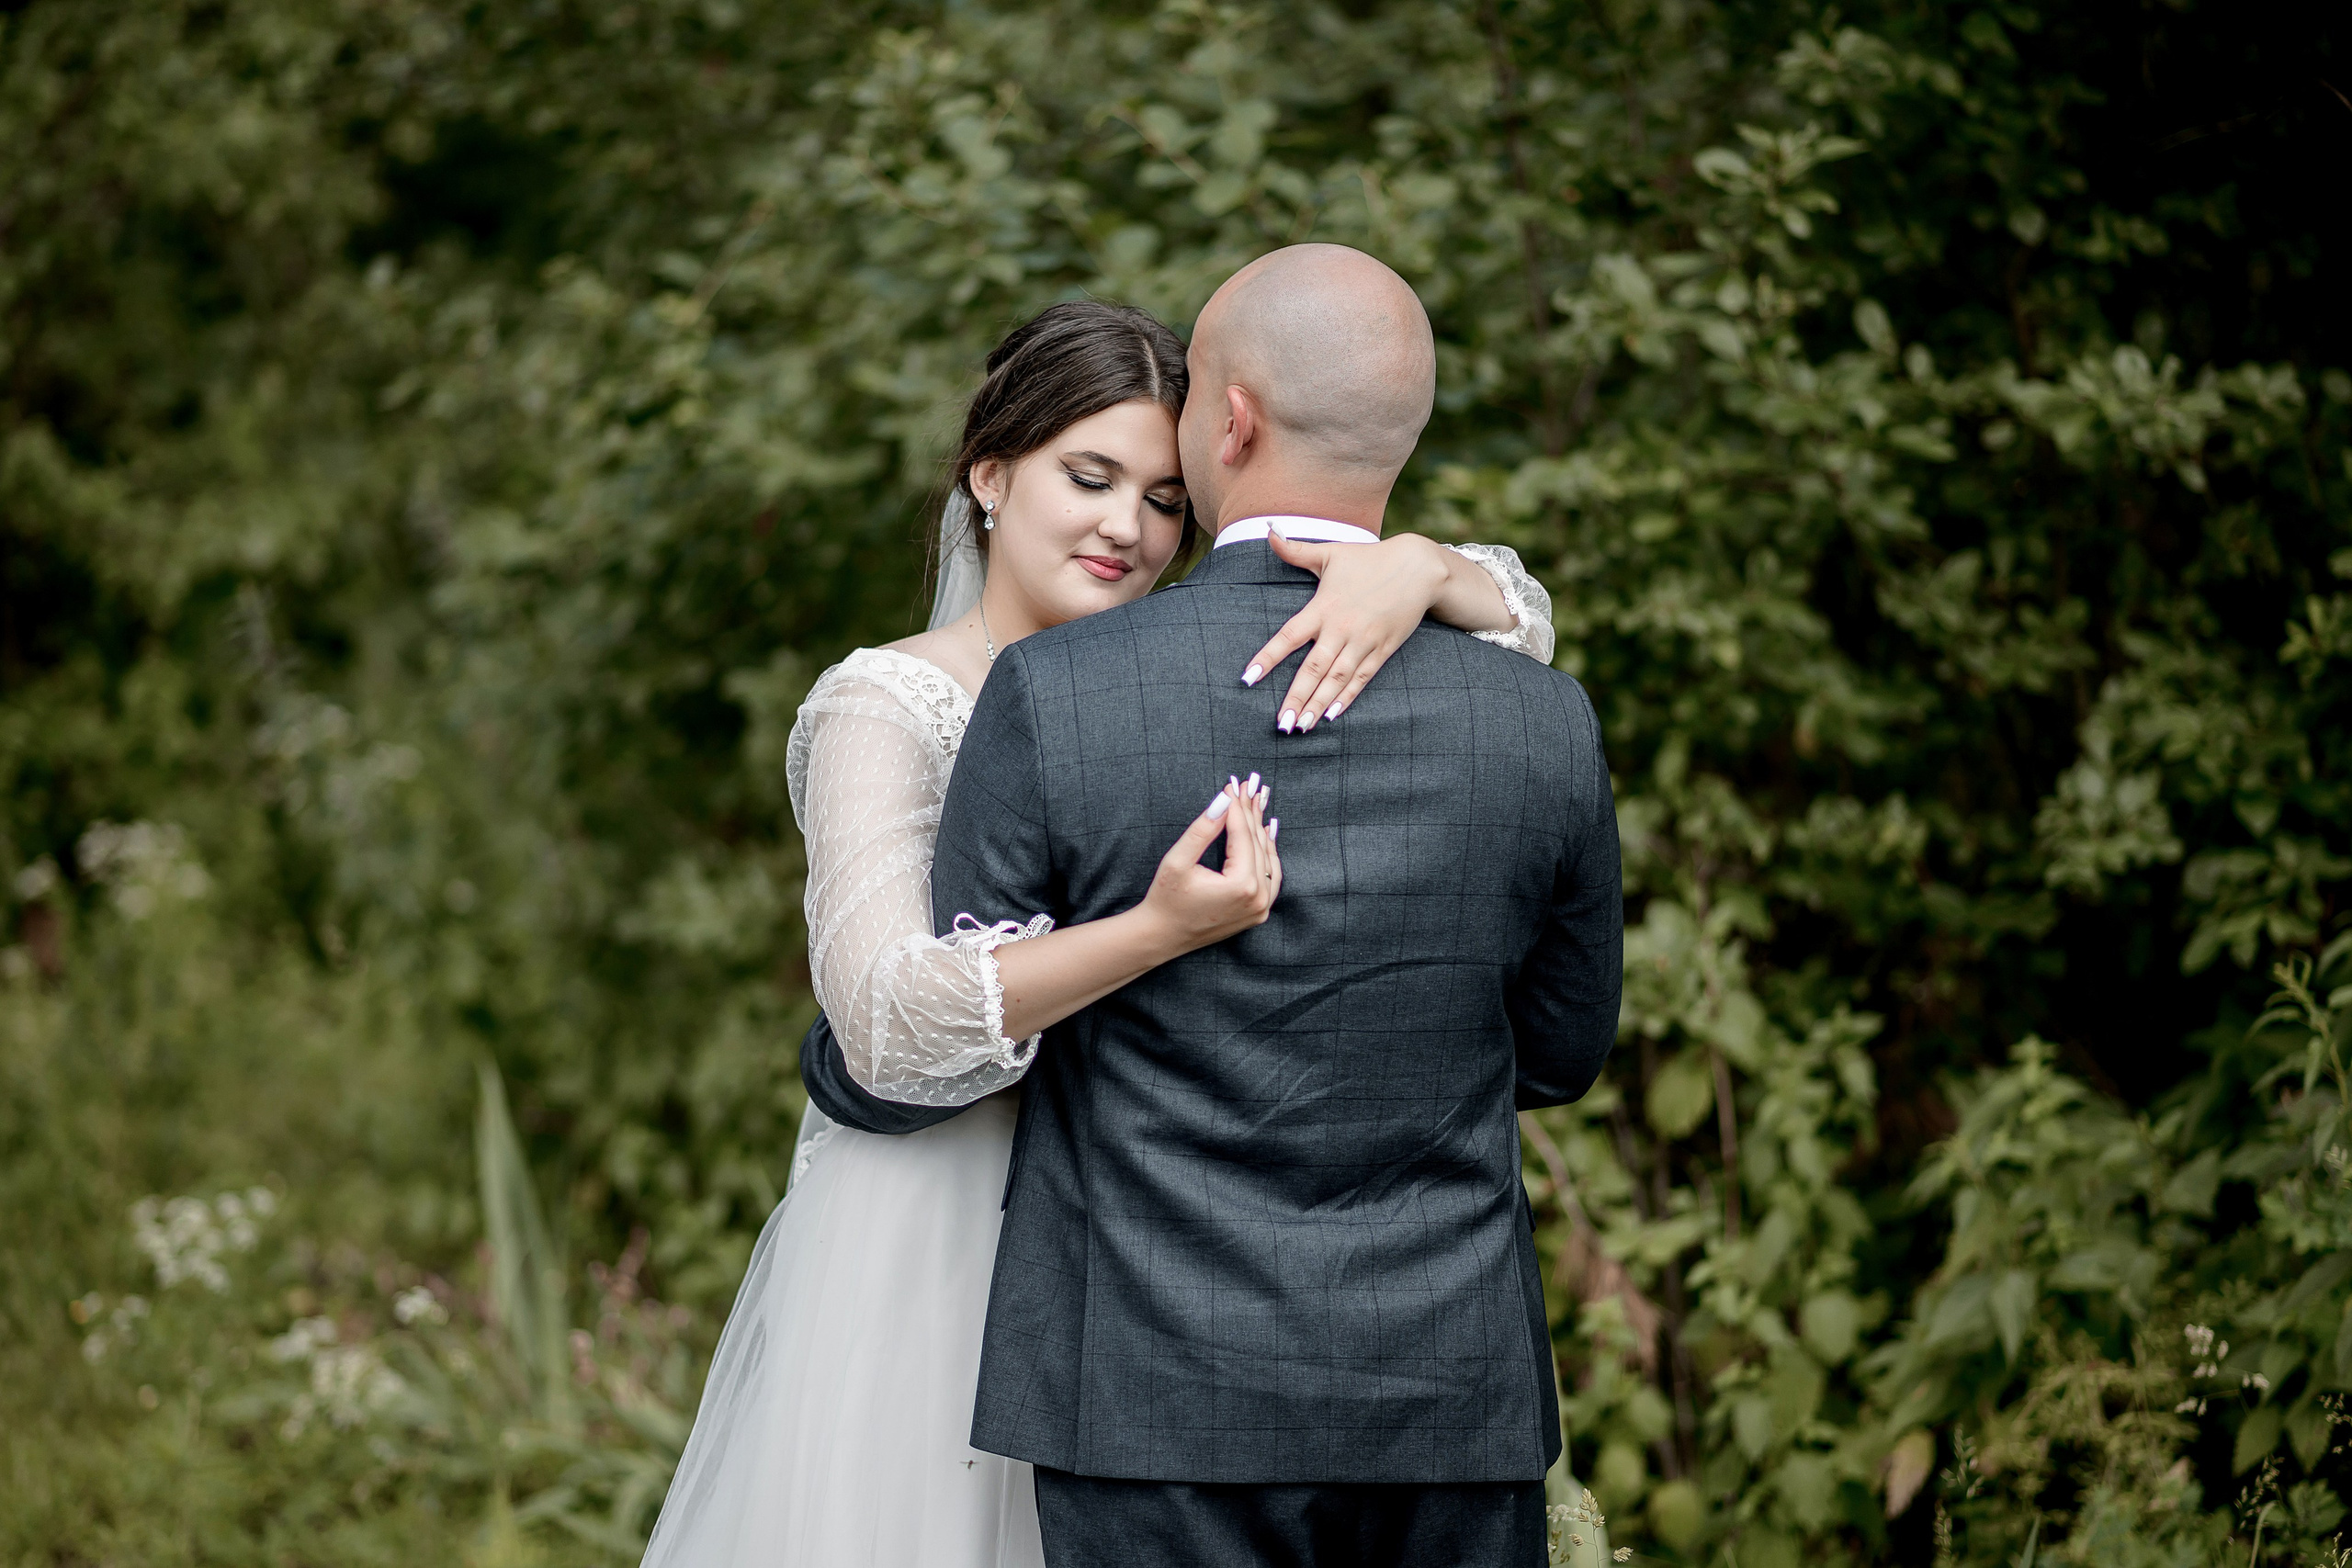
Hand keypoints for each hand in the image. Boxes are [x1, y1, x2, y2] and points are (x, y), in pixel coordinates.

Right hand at [1135, 775, 1282, 954]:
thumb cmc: (1165, 899)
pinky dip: (1268, 854)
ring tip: (1259, 801)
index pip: (1242, 836)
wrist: (1163, 936)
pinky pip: (1270, 877)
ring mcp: (1261, 908)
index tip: (1233, 783)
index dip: (1237, 807)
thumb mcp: (1178, 861)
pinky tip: (1267, 832)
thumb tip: (1223, 800)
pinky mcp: (1259, 913)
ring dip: (1261, 829)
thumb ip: (1202, 830)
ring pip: (1267, 859)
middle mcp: (1258, 898)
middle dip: (1250, 812)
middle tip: (1249, 784)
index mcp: (1241, 886)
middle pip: (1256, 844)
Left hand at [1239, 530, 1450, 732]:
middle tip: (1280, 723)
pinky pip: (1361, 679)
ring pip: (1336, 679)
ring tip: (1300, 727)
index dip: (1267, 658)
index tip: (1248, 678)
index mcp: (1323, 607)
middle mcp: (1341, 628)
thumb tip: (1269, 532)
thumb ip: (1296, 550)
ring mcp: (1363, 642)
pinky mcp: (1382, 650)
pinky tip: (1332, 716)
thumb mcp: (1331, 553)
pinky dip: (1346, 698)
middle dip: (1295, 697)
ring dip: (1317, 705)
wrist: (1419, 567)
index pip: (1288, 637)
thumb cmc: (1369, 559)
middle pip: (1313, 668)